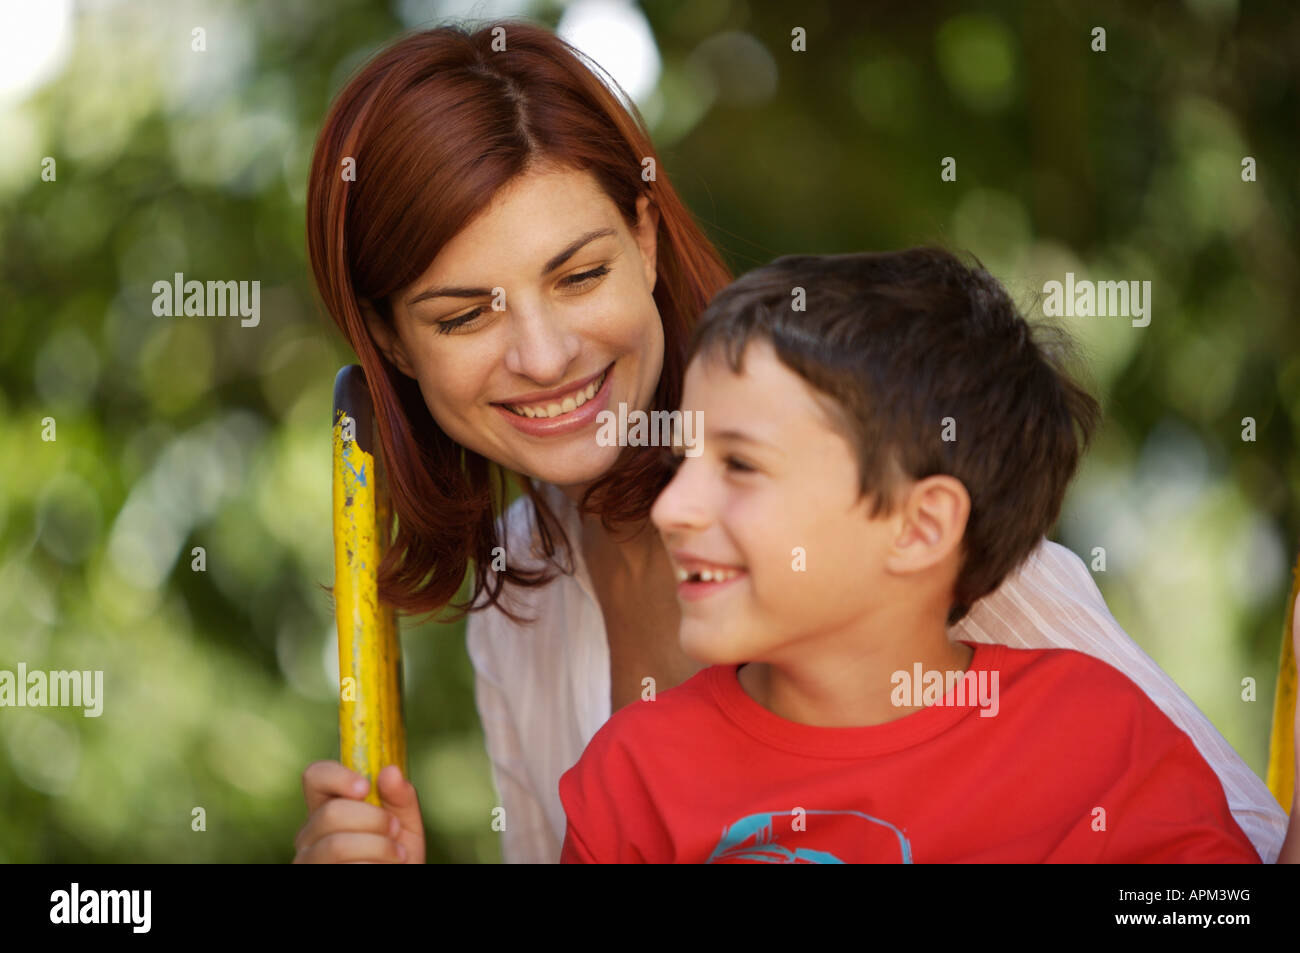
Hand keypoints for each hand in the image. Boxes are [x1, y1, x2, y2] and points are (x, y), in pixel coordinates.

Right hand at [294, 761, 425, 862]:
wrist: (395, 882)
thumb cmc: (396, 858)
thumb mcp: (406, 824)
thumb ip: (401, 797)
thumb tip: (390, 771)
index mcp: (328, 808)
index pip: (315, 777)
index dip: (337, 777)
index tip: (365, 787)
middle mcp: (310, 834)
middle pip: (331, 812)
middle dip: (373, 819)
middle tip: (395, 830)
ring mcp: (308, 861)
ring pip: (336, 845)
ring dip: (377, 848)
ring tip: (398, 855)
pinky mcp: (315, 875)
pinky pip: (347, 867)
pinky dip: (372, 865)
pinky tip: (381, 868)